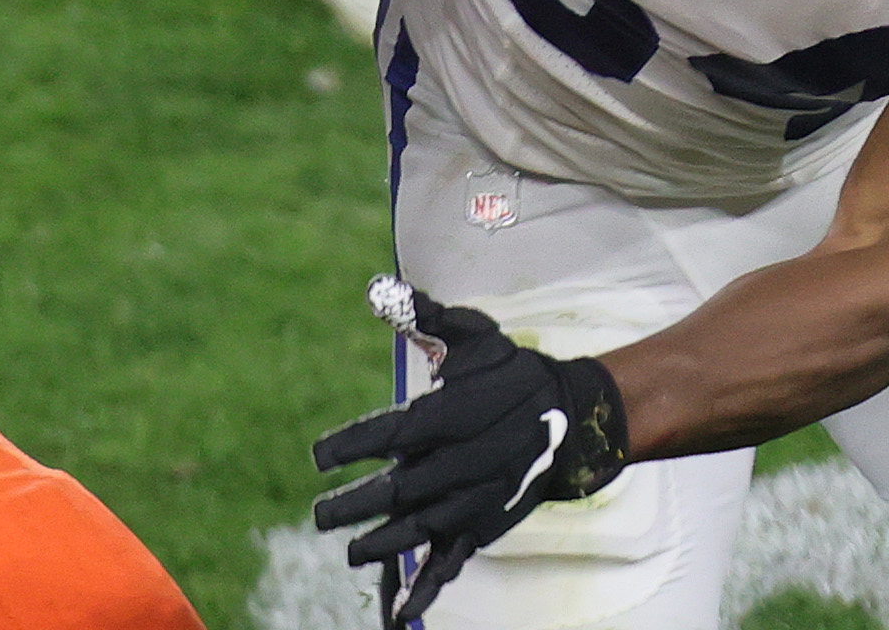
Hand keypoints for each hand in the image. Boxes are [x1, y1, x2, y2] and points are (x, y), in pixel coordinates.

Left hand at [313, 285, 628, 626]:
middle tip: (319, 515)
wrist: (570, 416)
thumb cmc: (511, 370)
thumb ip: (425, 317)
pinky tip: (403, 610)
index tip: (318, 456)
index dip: (353, 445)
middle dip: (358, 505)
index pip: (392, 433)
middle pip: (403, 489)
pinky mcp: (487, 523)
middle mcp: (464, 461)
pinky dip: (430, 585)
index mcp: (453, 414)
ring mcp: (477, 498)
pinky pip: (456, 559)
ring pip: (424, 528)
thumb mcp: (472, 335)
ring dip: (384, 543)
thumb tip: (381, 290)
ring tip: (349, 550)